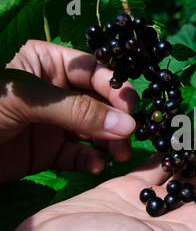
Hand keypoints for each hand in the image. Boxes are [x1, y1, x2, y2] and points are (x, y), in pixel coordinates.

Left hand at [0, 40, 139, 183]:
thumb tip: (128, 124)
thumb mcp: (27, 101)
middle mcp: (56, 92)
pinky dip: (90, 160)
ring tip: (117, 156)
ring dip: (109, 143)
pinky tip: (94, 166)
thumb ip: (78, 111)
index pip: (93, 71)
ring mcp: (54, 123)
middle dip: (115, 120)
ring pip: (94, 130)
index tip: (133, 109)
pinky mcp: (49, 151)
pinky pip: (78, 154)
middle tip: (128, 139)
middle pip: (100, 103)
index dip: (116, 88)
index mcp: (47, 64)